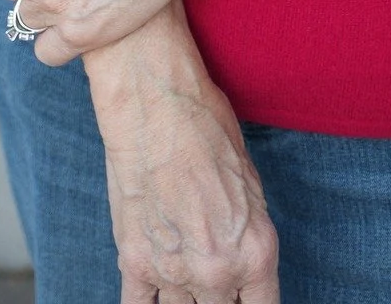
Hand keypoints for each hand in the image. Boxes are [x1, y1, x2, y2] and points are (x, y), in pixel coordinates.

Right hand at [88, 9, 279, 303]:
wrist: (156, 105)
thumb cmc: (208, 130)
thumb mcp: (251, 185)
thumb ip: (246, 238)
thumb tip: (241, 268)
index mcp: (256, 251)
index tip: (243, 300)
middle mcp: (217, 271)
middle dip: (220, 301)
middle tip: (213, 275)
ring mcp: (173, 272)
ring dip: (186, 301)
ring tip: (187, 275)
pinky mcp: (134, 262)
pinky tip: (156, 296)